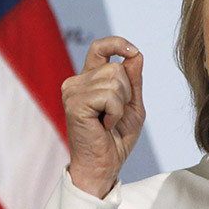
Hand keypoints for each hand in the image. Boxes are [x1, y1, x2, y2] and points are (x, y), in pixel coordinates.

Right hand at [62, 36, 144, 197]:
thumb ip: (133, 80)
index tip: (133, 52)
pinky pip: (109, 96)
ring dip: (121, 105)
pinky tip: (105, 125)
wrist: (104, 165)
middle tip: (115, 115)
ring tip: (109, 121)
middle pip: (116, 67)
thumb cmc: (116, 139)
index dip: (118, 43)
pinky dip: (115, 112)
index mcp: (89, 79)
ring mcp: (73, 91)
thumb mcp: (132, 105)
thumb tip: (136, 54)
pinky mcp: (75, 103)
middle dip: (126, 92)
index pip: (100, 47)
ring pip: (114, 79)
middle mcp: (76, 81)